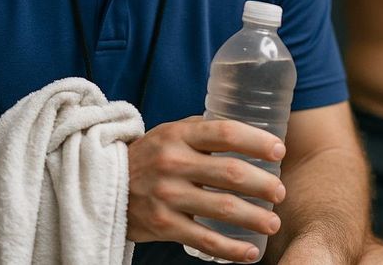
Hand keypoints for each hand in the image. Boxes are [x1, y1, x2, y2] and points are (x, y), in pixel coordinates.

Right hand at [126, 116, 286, 262]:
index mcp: (179, 135)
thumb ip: (204, 132)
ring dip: (255, 218)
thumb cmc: (150, 156)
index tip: (279, 151)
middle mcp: (173, 163)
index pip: (226, 133)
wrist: (102, 184)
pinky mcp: (163, 225)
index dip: (257, 141)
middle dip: (264, 185)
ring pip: (223, 208)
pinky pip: (204, 239)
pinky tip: (251, 251)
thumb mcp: (171, 132)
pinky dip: (231, 249)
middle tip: (281, 192)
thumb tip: (252, 135)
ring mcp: (167, 195)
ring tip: (274, 222)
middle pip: (231, 173)